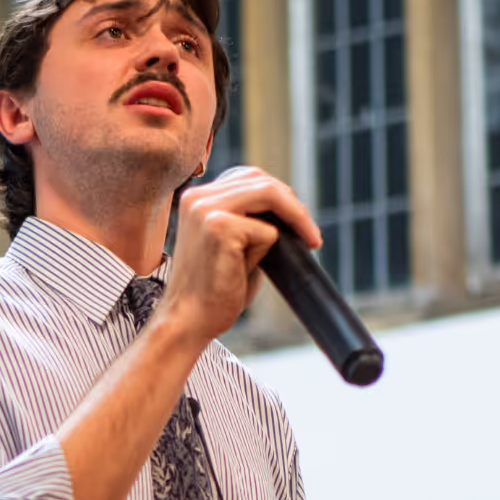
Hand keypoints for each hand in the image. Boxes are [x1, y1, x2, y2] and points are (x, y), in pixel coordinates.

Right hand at [164, 167, 321, 346]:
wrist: (189, 322)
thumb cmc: (212, 292)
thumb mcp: (230, 246)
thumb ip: (249, 222)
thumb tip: (286, 214)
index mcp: (195, 199)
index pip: (246, 177)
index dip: (277, 195)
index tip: (296, 219)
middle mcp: (197, 198)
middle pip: (260, 179)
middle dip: (292, 203)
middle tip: (310, 232)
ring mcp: (206, 210)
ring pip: (269, 194)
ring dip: (297, 216)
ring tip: (310, 239)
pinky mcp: (219, 229)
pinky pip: (266, 231)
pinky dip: (268, 251)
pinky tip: (250, 270)